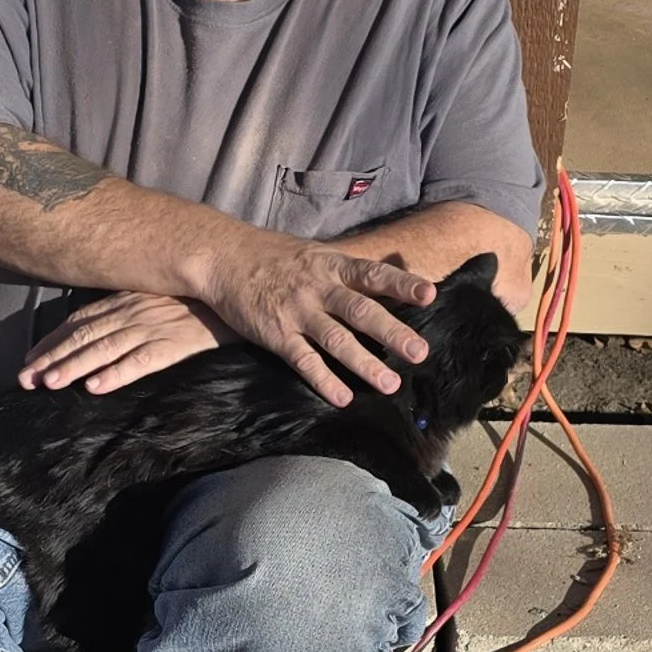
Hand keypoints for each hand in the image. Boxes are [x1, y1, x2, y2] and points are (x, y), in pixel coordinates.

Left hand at [19, 293, 220, 392]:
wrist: (236, 291)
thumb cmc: (193, 298)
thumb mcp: (152, 295)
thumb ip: (124, 309)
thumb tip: (94, 328)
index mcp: (123, 300)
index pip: (77, 321)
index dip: (50, 342)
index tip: (28, 361)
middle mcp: (131, 312)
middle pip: (82, 335)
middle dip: (51, 358)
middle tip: (25, 380)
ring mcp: (152, 327)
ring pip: (103, 348)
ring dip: (74, 366)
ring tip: (50, 384)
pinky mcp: (174, 344)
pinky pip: (140, 361)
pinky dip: (116, 374)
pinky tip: (95, 387)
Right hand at [198, 233, 434, 407]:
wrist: (223, 257)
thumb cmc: (274, 256)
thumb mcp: (314, 253)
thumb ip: (348, 271)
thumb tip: (388, 281)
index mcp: (331, 265)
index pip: (372, 274)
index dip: (401, 284)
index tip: (428, 294)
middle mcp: (317, 288)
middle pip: (360, 311)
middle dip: (392, 332)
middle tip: (419, 353)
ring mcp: (296, 312)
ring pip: (336, 340)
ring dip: (364, 363)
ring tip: (390, 384)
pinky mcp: (276, 334)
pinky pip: (303, 360)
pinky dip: (323, 380)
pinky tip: (342, 398)